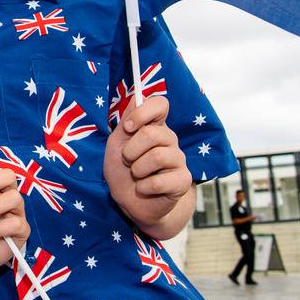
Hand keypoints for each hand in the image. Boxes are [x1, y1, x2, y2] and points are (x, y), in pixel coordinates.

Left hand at [104, 96, 192, 235]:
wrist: (129, 203)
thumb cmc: (123, 171)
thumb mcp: (117, 144)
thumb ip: (127, 122)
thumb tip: (136, 96)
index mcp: (154, 127)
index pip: (160, 104)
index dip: (143, 112)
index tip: (128, 127)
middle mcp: (169, 140)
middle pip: (153, 133)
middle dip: (131, 150)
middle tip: (127, 160)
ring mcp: (179, 160)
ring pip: (157, 156)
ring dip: (137, 169)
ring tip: (136, 175)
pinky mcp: (183, 181)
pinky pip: (159, 181)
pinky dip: (143, 187)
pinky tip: (144, 189)